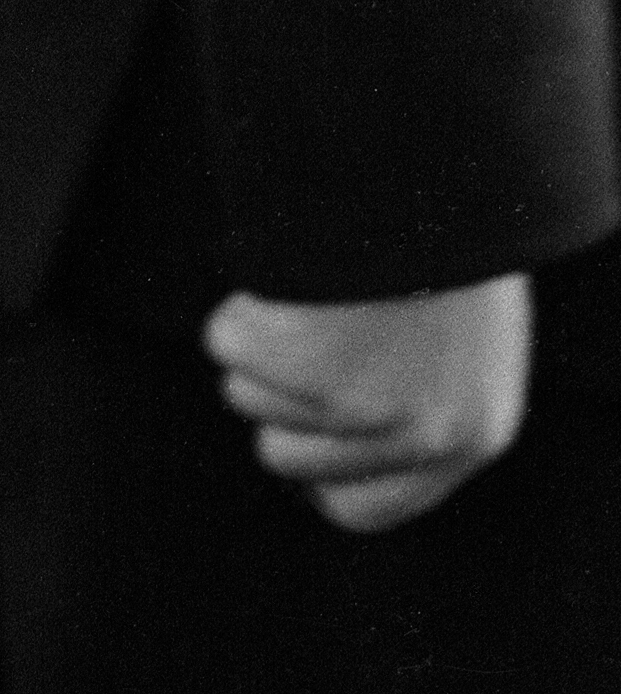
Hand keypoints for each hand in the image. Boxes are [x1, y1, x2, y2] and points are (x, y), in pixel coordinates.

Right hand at [207, 274, 530, 533]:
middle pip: (283, 457)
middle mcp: (420, 438)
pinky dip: (243, 305)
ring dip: (263, 345)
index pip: (359, 511)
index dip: (318, 472)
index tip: (303, 430)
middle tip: (312, 337)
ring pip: (245, 396)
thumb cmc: (443, 257)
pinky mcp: (301, 364)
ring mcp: (359, 407)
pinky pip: (224, 342)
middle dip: (277, 397)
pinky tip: (294, 277)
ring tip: (318, 295)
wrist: (438, 183)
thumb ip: (410, 410)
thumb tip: (324, 453)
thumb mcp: (454, 355)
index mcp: (470, 438)